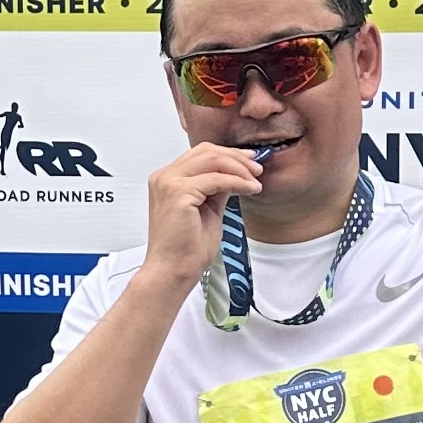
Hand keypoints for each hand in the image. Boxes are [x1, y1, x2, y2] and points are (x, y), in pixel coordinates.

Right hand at [140, 139, 264, 291]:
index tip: (250, 161)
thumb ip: (217, 190)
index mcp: (167, 180)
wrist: (172, 271)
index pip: (201, 154)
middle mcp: (164, 177)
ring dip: (239, 168)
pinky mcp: (178, 193)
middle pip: (206, 151)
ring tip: (256, 181)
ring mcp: (169, 183)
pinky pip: (216, 179)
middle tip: (257, 170)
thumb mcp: (208, 210)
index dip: (228, 154)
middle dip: (236, 157)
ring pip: (212, 161)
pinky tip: (250, 189)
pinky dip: (237, 182)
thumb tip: (236, 175)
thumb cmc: (186, 249)